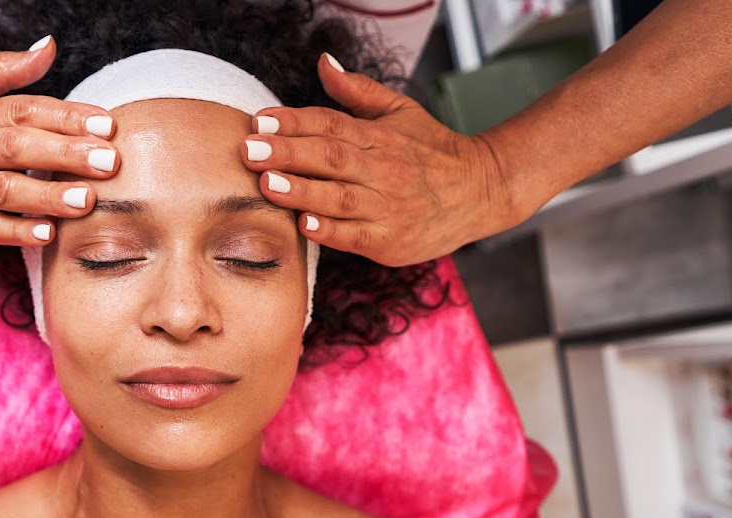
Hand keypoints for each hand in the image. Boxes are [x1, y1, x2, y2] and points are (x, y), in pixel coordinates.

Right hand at [0, 38, 118, 245]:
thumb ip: (6, 68)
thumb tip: (50, 47)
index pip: (28, 111)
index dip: (69, 118)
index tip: (107, 125)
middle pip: (20, 149)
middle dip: (67, 156)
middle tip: (109, 162)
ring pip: (4, 191)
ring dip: (46, 197)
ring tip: (85, 200)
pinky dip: (13, 232)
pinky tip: (45, 234)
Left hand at [243, 54, 520, 266]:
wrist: (481, 192)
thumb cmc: (433, 153)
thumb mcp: (400, 112)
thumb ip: (357, 92)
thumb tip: (323, 62)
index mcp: (380, 136)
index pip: (331, 124)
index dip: (294, 121)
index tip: (259, 120)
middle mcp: (383, 169)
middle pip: (330, 157)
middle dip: (287, 153)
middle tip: (249, 150)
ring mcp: (387, 206)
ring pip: (340, 197)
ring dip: (302, 191)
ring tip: (267, 184)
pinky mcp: (390, 241)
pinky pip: (356, 235)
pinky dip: (331, 230)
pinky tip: (305, 224)